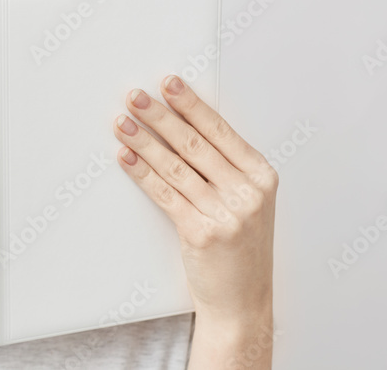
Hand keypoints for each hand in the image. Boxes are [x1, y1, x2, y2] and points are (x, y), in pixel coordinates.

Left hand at [112, 74, 276, 322]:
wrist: (242, 301)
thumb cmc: (241, 248)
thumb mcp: (248, 201)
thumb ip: (226, 167)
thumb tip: (180, 126)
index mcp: (263, 177)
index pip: (220, 130)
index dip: (191, 105)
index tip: (168, 84)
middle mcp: (248, 193)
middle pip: (195, 144)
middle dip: (160, 116)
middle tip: (136, 97)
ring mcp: (226, 214)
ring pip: (176, 167)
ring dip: (144, 141)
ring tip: (123, 123)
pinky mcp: (201, 233)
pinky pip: (164, 194)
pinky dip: (142, 173)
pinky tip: (127, 157)